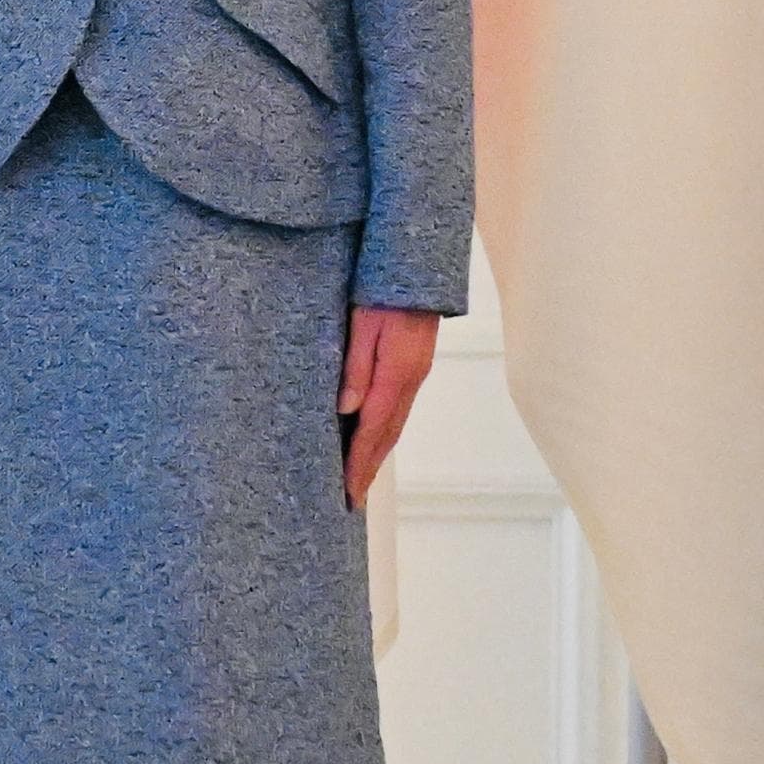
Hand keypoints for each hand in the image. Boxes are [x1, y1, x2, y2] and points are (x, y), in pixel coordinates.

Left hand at [339, 307, 438, 510]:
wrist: (418, 266)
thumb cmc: (383, 288)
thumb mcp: (363, 323)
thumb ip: (355, 367)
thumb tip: (346, 411)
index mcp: (397, 373)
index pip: (373, 429)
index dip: (358, 463)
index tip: (347, 491)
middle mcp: (411, 379)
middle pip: (387, 434)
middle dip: (369, 468)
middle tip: (352, 498)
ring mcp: (416, 373)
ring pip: (395, 423)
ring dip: (378, 453)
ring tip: (360, 477)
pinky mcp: (414, 365)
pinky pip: (398, 408)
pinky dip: (384, 431)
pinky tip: (373, 438)